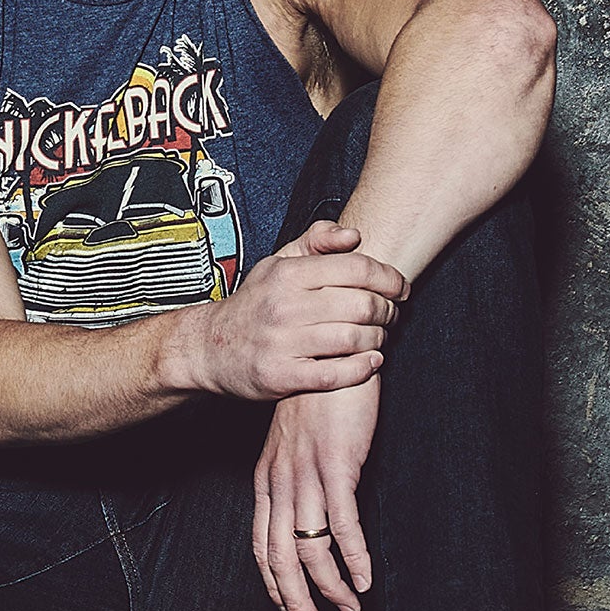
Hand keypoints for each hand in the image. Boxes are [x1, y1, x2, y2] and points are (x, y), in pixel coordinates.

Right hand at [179, 221, 405, 402]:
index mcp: (288, 274)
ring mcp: (283, 343)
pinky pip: (336, 374)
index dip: (389, 278)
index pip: (356, 268)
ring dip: (378, 339)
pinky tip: (370, 362)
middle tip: (392, 315)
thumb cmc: (253, 304)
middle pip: (362, 305)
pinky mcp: (282, 376)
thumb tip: (353, 234)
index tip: (400, 287)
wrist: (209, 347)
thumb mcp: (278, 263)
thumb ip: (316, 241)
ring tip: (379, 337)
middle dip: (388, 311)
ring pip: (354, 339)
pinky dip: (362, 369)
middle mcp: (285, 306)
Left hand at [254, 379, 379, 610]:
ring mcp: (307, 474)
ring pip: (310, 549)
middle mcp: (281, 481)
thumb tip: (312, 511)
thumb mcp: (297, 439)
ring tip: (349, 609)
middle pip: (280, 558)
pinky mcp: (337, 464)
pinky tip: (364, 579)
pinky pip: (343, 524)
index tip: (291, 610)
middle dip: (297, 601)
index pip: (262, 545)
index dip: (275, 585)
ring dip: (330, 586)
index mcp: (269, 478)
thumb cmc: (321, 396)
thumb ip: (299, 475)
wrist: (332, 350)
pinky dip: (353, 559)